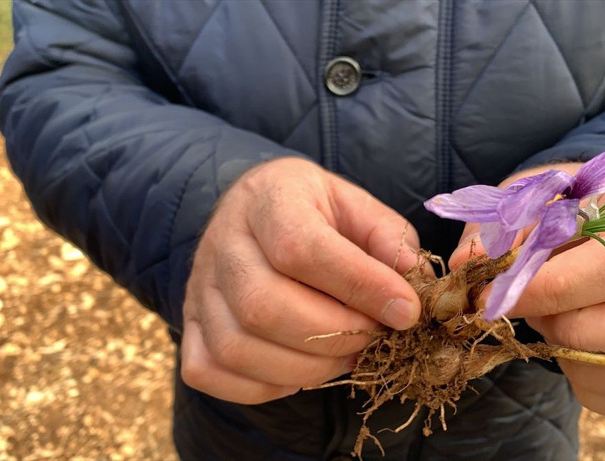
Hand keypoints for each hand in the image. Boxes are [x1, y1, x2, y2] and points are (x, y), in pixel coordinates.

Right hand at [181, 158, 421, 403]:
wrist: (255, 212)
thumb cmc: (315, 212)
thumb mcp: (357, 207)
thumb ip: (389, 240)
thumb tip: (414, 286)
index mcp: (268, 198)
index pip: (300, 248)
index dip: (359, 286)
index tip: (406, 310)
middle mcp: (222, 243)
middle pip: (263, 306)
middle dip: (335, 334)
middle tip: (377, 336)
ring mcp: (198, 289)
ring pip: (238, 347)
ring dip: (307, 366)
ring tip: (348, 354)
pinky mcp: (190, 326)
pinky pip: (211, 372)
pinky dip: (264, 384)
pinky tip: (303, 368)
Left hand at [450, 164, 604, 420]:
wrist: (592, 223)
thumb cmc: (558, 211)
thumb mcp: (525, 204)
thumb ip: (497, 234)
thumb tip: (466, 264)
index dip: (549, 291)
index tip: (493, 298)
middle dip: (571, 331)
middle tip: (536, 313)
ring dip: (578, 361)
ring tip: (553, 324)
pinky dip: (592, 387)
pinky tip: (571, 350)